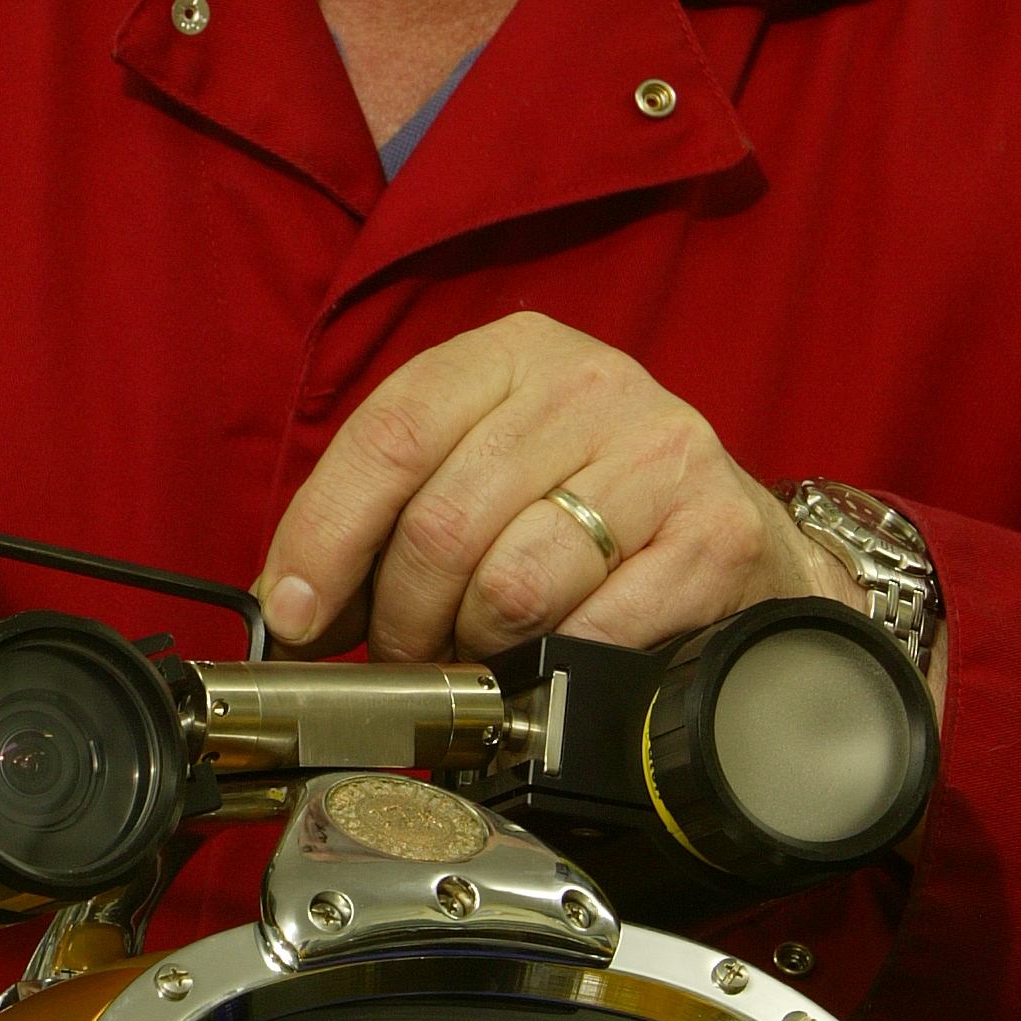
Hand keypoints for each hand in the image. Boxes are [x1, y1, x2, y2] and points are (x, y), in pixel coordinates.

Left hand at [255, 313, 859, 660]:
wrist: (730, 543)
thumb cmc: (585, 511)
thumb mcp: (481, 472)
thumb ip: (386, 514)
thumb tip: (289, 604)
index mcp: (511, 351)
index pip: (390, 434)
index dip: (325, 536)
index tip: (294, 615)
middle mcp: (590, 382)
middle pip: (441, 524)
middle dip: (402, 620)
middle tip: (407, 656)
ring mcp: (661, 451)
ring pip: (510, 585)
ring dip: (476, 649)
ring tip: (483, 654)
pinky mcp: (715, 533)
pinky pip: (591, 632)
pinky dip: (552, 669)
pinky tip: (552, 662)